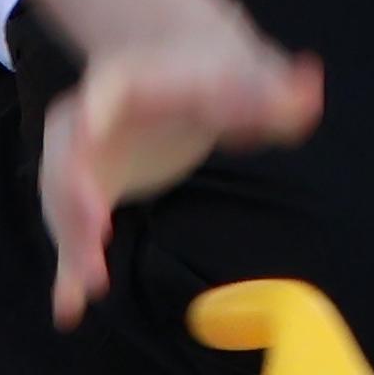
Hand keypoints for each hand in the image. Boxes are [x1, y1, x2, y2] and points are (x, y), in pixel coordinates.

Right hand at [36, 18, 323, 324]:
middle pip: (70, 157)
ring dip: (72, 243)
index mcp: (124, 81)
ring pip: (65, 203)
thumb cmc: (214, 70)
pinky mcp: (92, 192)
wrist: (179, 63)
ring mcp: (86, 158)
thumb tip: (309, 92)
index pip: (100, 95)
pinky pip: (74, 233)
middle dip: (75, 198)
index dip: (90, 117)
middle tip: (95, 239)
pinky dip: (69, 271)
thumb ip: (275, 89)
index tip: (89, 138)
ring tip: (88, 288)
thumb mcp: (246, 74)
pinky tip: (69, 311)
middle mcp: (90, 118)